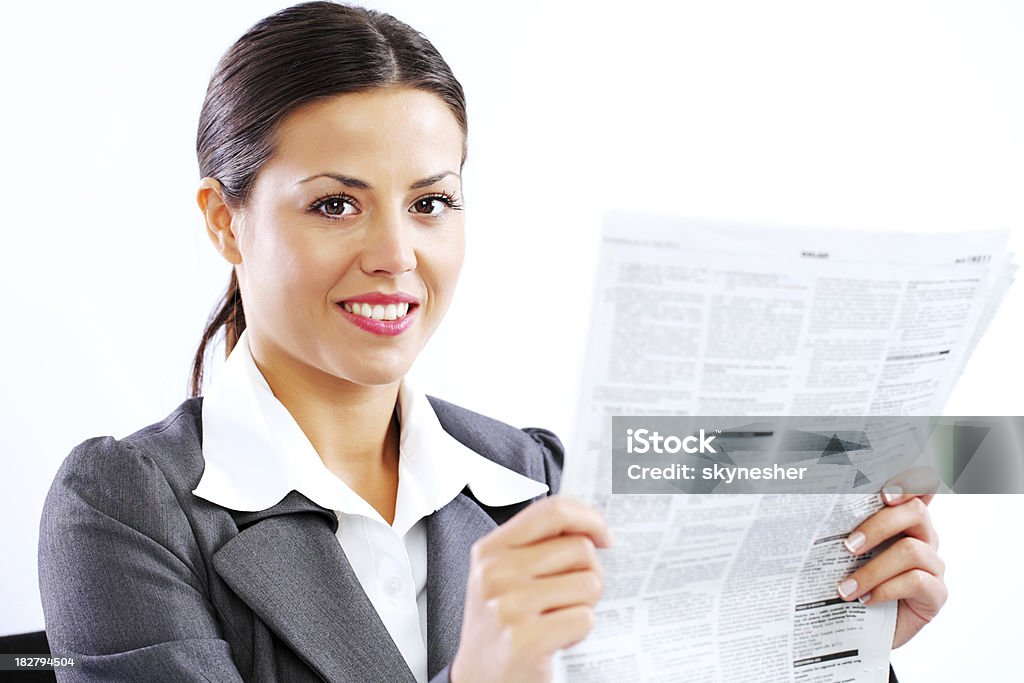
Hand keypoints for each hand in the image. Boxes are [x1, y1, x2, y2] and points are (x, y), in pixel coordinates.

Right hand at [450, 495, 611, 682]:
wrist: (480, 681)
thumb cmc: (501, 626)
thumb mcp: (503, 576)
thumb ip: (537, 546)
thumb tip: (592, 528)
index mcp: (490, 550)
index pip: (552, 510)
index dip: (588, 518)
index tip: (603, 535)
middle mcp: (495, 573)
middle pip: (580, 548)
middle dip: (589, 573)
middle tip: (570, 597)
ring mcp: (508, 606)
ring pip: (588, 583)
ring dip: (584, 605)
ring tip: (558, 619)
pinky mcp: (525, 639)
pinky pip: (584, 618)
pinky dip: (580, 632)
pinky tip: (557, 640)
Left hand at [836, 469, 946, 647]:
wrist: (859, 627)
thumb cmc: (852, 579)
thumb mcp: (844, 550)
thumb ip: (843, 525)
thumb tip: (813, 507)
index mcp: (902, 518)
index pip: (920, 487)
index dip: (910, 481)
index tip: (884, 492)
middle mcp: (923, 536)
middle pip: (915, 512)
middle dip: (878, 526)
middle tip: (848, 545)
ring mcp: (933, 565)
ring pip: (912, 550)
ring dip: (873, 569)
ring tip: (845, 588)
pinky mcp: (936, 594)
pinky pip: (917, 581)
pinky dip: (885, 589)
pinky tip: (865, 600)